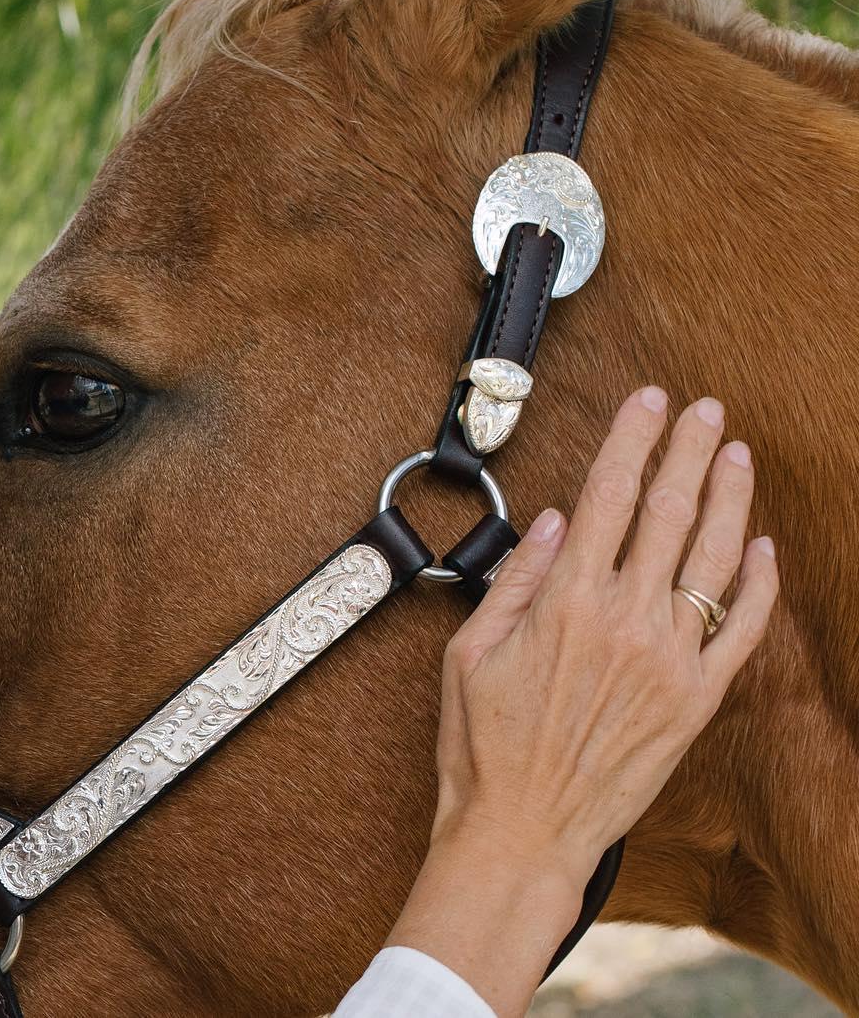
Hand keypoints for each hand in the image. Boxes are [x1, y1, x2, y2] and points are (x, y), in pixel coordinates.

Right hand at [429, 384, 778, 891]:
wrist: (523, 831)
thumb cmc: (484, 744)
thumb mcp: (470, 649)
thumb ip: (517, 578)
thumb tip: (558, 519)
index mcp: (566, 601)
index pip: (608, 493)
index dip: (631, 438)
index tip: (647, 401)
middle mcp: (627, 620)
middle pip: (668, 510)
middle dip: (688, 449)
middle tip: (705, 408)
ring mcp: (670, 660)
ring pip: (714, 559)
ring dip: (730, 498)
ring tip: (736, 453)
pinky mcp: (697, 702)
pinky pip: (742, 631)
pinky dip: (759, 585)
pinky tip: (763, 546)